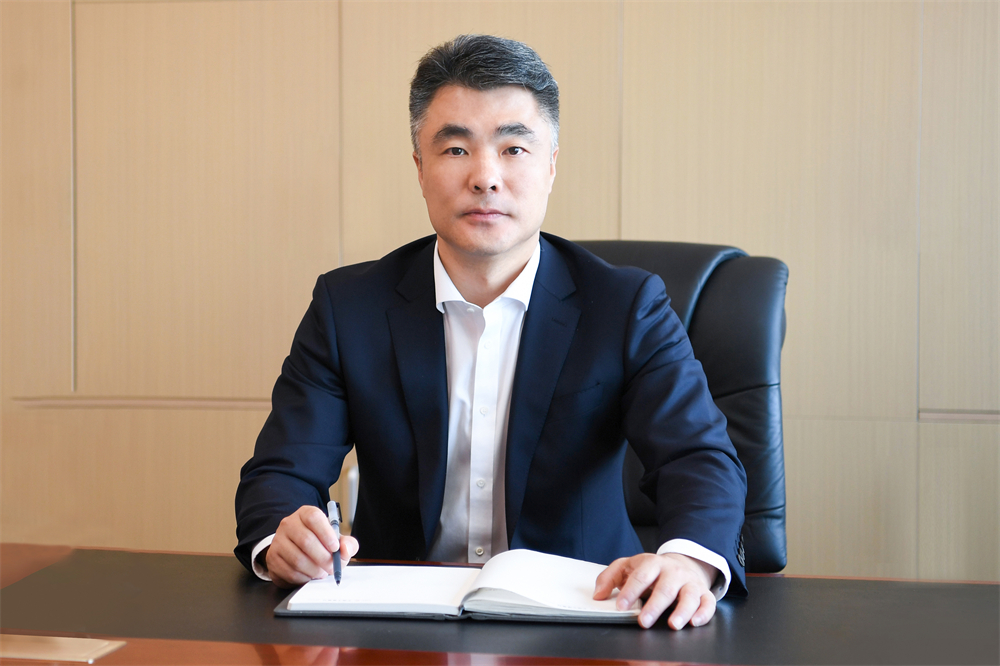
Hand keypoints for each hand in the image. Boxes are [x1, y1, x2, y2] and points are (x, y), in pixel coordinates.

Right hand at [264, 505, 359, 587]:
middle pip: (306, 540)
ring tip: (322, 572)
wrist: (295, 551)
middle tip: (332, 567)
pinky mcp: (272, 558)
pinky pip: (289, 571)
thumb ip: (347, 544)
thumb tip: (346, 549)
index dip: (326, 533)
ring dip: (314, 570)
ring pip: (298, 559)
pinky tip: (310, 575)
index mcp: (306, 514)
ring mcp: (278, 541)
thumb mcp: (336, 540)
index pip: (313, 517)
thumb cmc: (318, 543)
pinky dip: (304, 577)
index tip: (335, 547)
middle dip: (323, 558)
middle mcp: (289, 524)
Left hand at [594, 552, 717, 629]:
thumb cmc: (651, 570)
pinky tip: (694, 622)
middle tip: (643, 621)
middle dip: (654, 606)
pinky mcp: (703, 593)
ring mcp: (690, 582)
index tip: (621, 606)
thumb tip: (598, 595)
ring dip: (681, 611)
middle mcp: (673, 572)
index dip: (631, 591)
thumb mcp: (627, 567)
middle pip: (665, 588)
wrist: (682, 563)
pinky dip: (703, 613)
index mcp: (652, 563)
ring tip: (672, 624)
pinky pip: (708, 603)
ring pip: (689, 596)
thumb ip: (609, 578)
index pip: (641, 576)